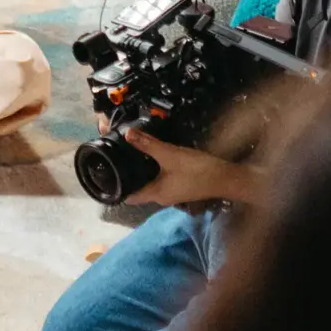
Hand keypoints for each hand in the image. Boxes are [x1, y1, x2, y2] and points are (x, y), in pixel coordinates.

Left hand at [122, 128, 259, 207]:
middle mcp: (161, 197)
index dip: (115, 186)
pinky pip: (159, 177)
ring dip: (139, 170)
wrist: (226, 177)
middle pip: (137, 187)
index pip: (128, 196)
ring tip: (127, 152)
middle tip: (113, 156)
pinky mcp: (179, 184)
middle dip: (126, 173)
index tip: (104, 173)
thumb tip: (126, 134)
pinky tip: (150, 155)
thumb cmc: (197, 171)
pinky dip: (151, 168)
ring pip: (148, 181)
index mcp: (155, 194)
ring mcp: (171, 191)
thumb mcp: (170, 155)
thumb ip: (148, 145)